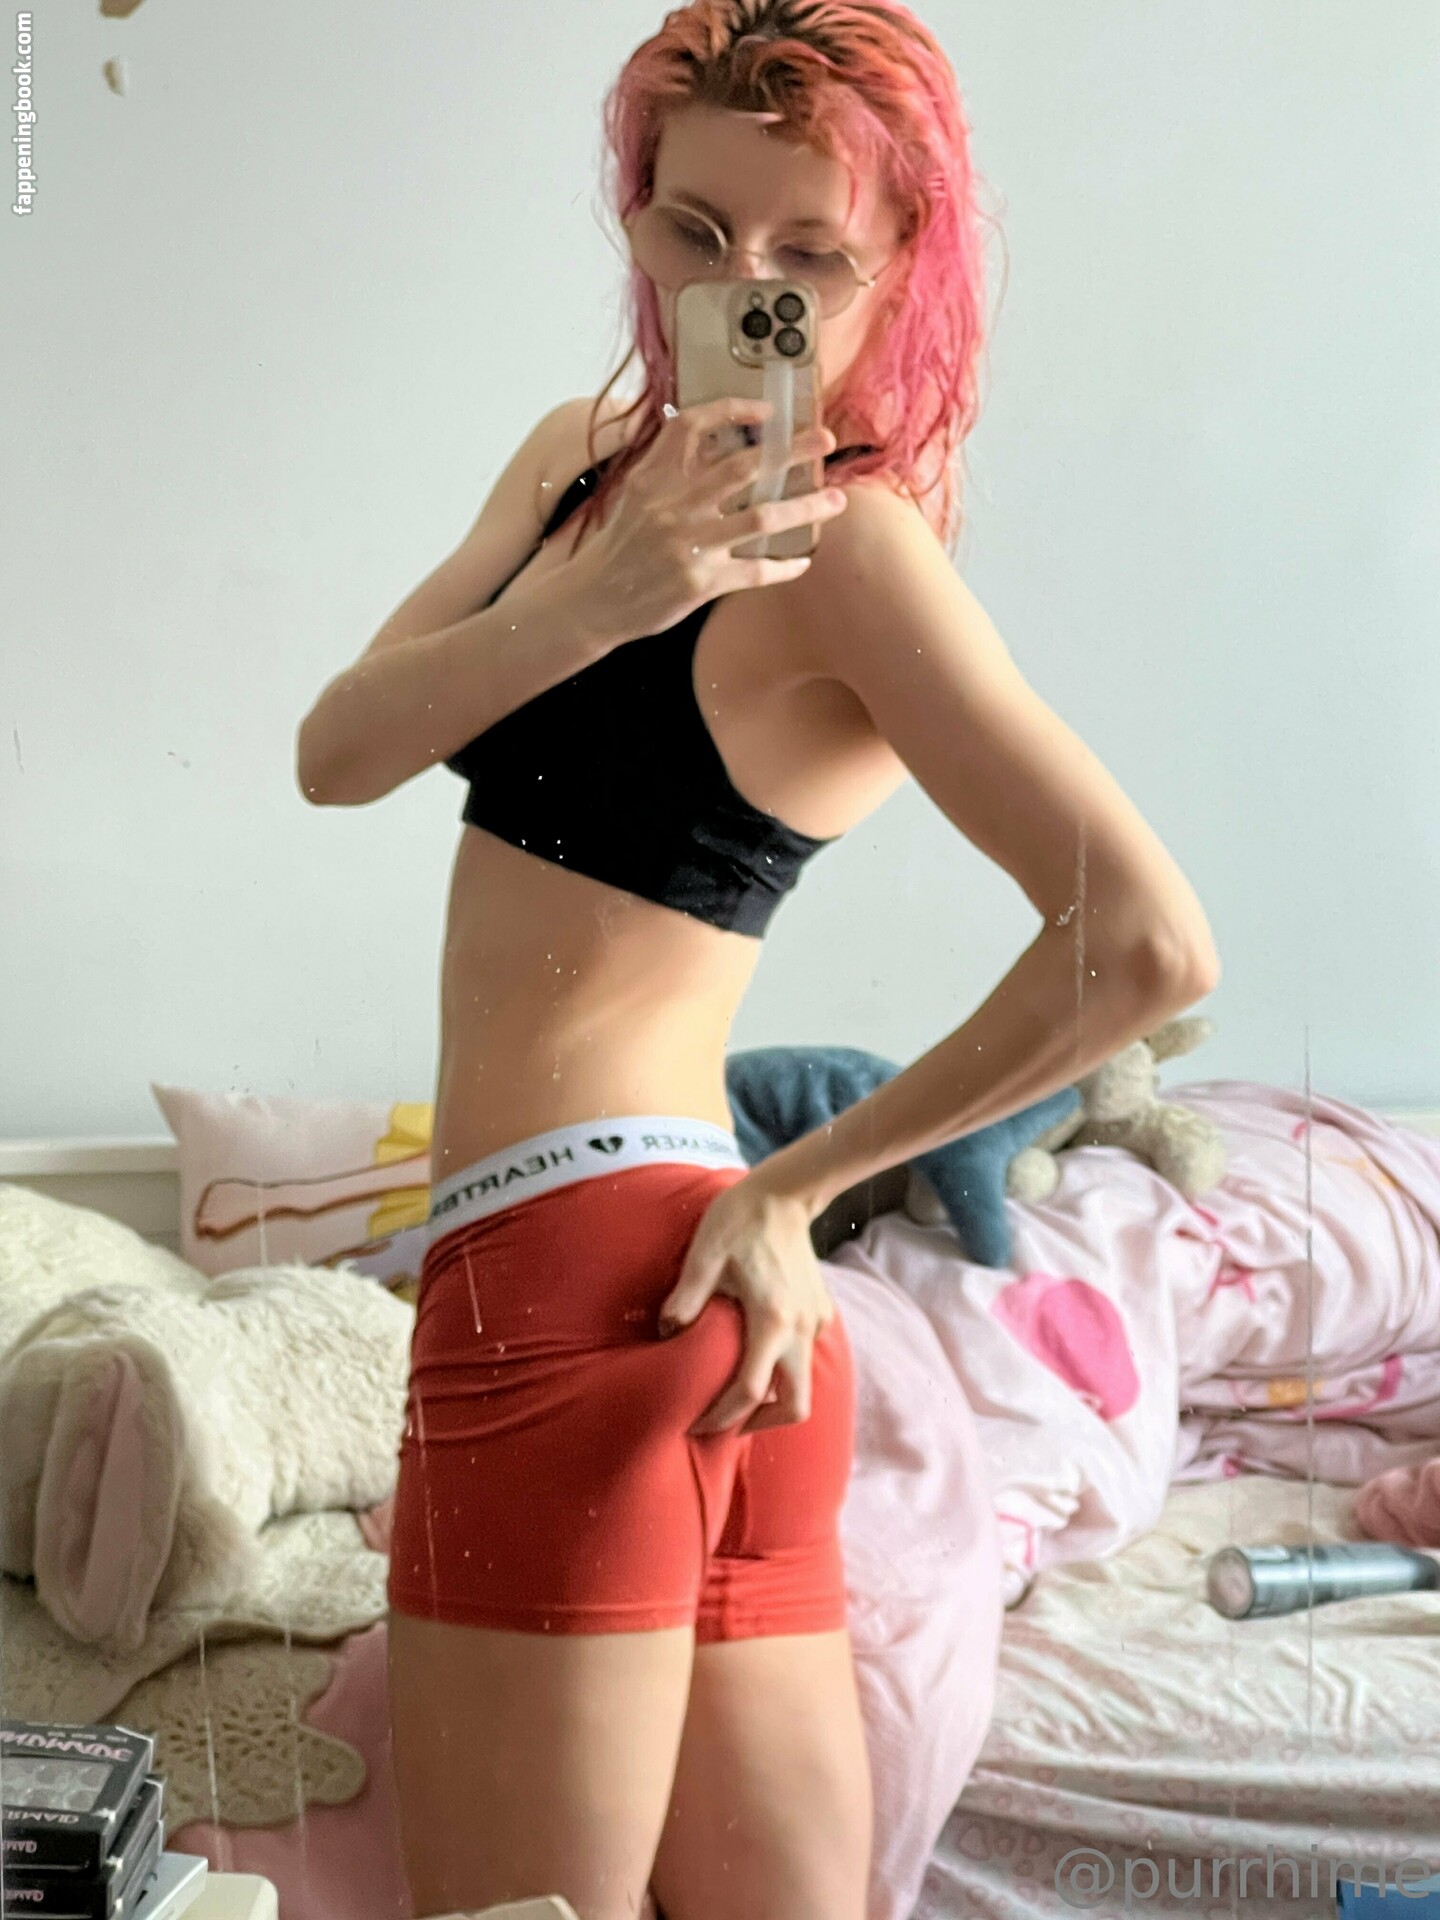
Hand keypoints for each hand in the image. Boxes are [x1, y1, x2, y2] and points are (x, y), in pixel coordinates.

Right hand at [563, 395, 847, 650]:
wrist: (593, 600)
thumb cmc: (619, 546)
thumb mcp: (635, 496)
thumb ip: (669, 469)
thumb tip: (712, 443)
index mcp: (654, 476)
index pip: (694, 425)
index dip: (733, 410)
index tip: (768, 412)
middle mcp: (673, 505)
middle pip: (744, 467)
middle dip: (793, 450)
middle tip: (827, 440)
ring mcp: (688, 545)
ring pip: (762, 518)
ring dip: (806, 507)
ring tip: (836, 501)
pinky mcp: (699, 582)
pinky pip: (755, 570)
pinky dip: (783, 567)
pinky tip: (802, 562)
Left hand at [657, 1173, 836, 1435]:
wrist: (785, 1192)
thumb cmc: (739, 1220)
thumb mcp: (704, 1255)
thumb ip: (685, 1299)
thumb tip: (666, 1334)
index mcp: (772, 1320)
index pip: (750, 1392)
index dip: (721, 1416)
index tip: (695, 1423)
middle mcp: (801, 1328)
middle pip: (795, 1405)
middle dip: (760, 1423)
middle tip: (724, 1422)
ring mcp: (815, 1321)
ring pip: (803, 1383)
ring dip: (774, 1398)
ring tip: (736, 1397)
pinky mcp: (820, 1310)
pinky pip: (804, 1356)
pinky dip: (782, 1370)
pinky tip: (754, 1358)